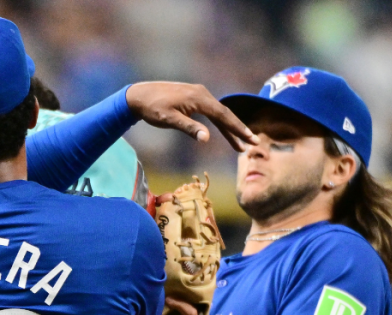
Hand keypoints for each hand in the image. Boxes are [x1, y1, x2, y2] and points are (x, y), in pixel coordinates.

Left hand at [126, 82, 258, 151]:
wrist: (138, 95)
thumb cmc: (152, 108)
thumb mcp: (169, 120)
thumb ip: (189, 128)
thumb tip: (206, 139)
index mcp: (199, 98)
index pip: (223, 115)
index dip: (237, 128)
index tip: (250, 139)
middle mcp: (202, 93)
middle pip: (225, 114)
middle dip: (239, 130)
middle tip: (253, 143)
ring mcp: (198, 94)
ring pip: (218, 114)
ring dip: (229, 129)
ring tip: (240, 145)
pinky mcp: (194, 97)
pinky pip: (211, 111)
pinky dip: (218, 122)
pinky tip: (223, 132)